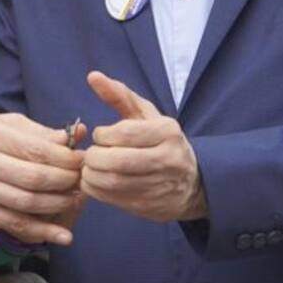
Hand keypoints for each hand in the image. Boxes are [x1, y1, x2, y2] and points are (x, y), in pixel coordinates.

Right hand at [0, 114, 84, 244]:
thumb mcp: (8, 124)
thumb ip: (42, 133)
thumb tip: (79, 135)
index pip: (37, 150)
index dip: (66, 159)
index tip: (82, 161)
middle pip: (34, 178)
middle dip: (65, 182)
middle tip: (81, 181)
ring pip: (26, 203)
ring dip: (57, 206)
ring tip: (74, 200)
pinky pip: (13, 224)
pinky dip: (41, 232)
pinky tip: (61, 235)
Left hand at [81, 71, 206, 221]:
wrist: (192, 183)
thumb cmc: (161, 141)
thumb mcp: (145, 115)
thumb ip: (119, 95)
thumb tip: (92, 75)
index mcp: (167, 132)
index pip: (125, 133)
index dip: (103, 135)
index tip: (100, 136)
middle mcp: (167, 159)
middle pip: (117, 162)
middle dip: (94, 158)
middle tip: (90, 155)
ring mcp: (160, 186)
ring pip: (113, 183)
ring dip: (91, 176)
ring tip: (90, 168)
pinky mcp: (150, 206)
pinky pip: (114, 200)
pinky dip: (96, 191)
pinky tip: (97, 182)